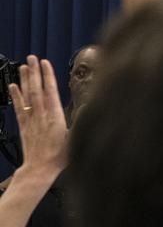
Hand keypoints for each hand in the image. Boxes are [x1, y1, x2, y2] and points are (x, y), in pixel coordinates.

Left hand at [9, 56, 67, 181]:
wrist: (41, 169)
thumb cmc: (60, 156)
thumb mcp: (76, 138)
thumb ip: (79, 121)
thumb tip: (86, 107)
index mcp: (56, 117)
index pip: (51, 91)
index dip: (48, 76)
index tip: (45, 63)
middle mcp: (41, 115)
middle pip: (37, 89)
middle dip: (34, 72)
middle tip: (32, 57)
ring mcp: (31, 119)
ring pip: (27, 95)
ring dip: (24, 80)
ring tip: (23, 66)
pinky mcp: (23, 125)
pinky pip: (18, 107)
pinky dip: (15, 95)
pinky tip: (13, 86)